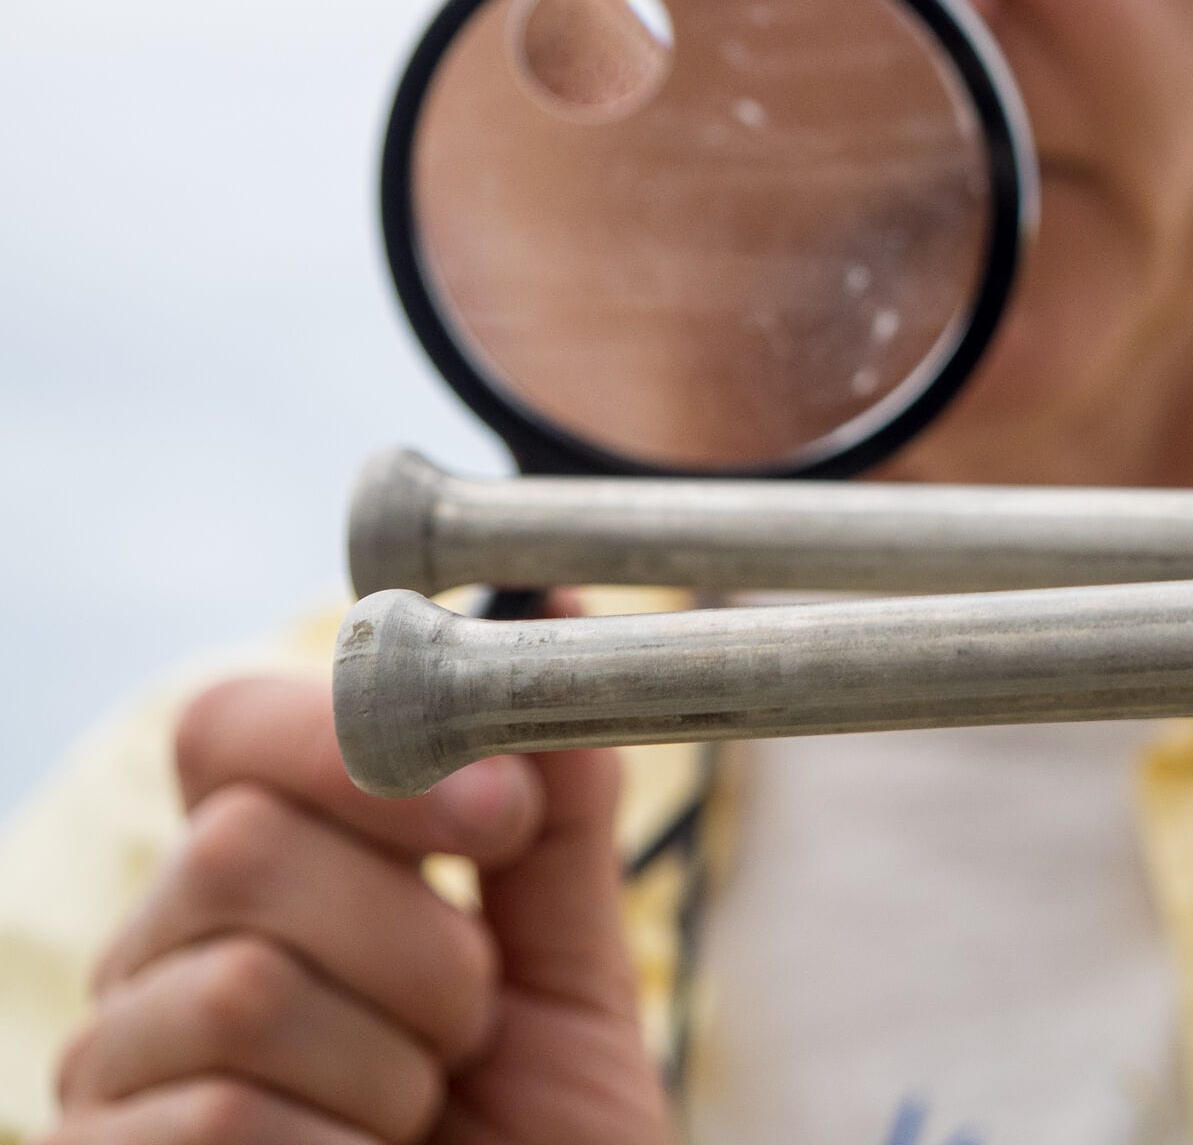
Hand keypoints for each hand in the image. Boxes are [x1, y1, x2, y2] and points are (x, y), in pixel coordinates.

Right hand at [47, 675, 671, 1143]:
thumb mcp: (570, 966)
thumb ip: (554, 810)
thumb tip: (551, 606)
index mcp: (261, 876)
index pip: (230, 727)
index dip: (361, 746)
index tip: (502, 814)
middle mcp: (160, 958)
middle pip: (241, 845)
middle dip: (415, 937)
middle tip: (470, 1018)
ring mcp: (115, 1077)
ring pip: (244, 984)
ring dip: (394, 1056)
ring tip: (422, 1108)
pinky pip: (222, 1117)